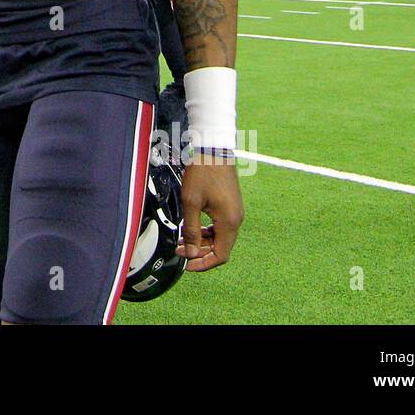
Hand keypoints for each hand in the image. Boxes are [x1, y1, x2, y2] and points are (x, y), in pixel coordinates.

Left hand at [178, 155, 243, 270]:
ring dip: (201, 241)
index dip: (203, 263)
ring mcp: (235, 212)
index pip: (221, 255)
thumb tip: (189, 252)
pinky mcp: (230, 206)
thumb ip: (190, 230)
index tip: (187, 265)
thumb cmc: (203, 172)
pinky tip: (192, 227)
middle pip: (220, 247)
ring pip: (219, 237)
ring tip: (182, 239)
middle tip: (179, 250)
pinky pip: (220, 226)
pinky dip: (206, 231)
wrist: (214, 149)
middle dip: (199, 252)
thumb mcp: (191, 202)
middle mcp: (236, 220)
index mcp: (229, 222)